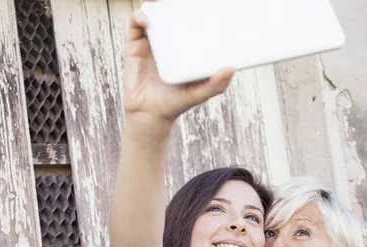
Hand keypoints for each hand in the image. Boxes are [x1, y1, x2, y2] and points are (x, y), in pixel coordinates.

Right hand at [123, 7, 234, 123]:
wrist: (149, 115)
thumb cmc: (176, 103)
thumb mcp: (199, 94)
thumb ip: (216, 85)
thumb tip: (232, 69)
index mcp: (185, 48)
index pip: (191, 23)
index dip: (196, 11)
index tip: (206, 5)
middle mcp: (169, 42)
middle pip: (172, 14)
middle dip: (175, 4)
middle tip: (183, 1)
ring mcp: (152, 42)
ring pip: (154, 15)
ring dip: (159, 5)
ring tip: (164, 3)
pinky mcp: (135, 46)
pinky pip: (136, 24)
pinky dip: (141, 17)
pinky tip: (148, 19)